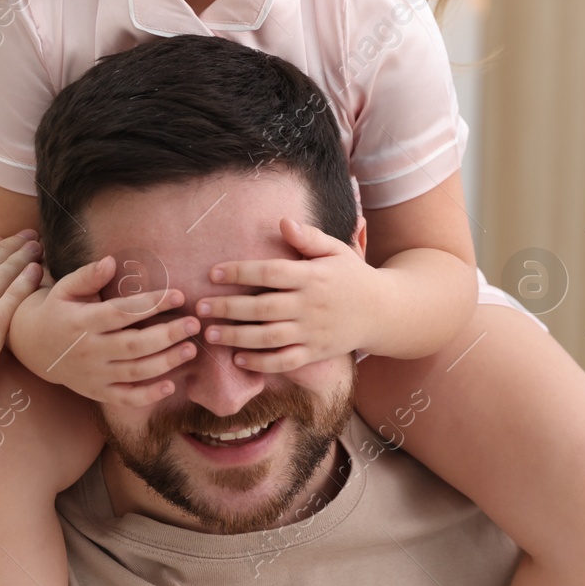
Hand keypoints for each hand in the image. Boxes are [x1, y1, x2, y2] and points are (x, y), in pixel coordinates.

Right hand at [14, 255, 202, 406]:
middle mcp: (89, 351)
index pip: (122, 313)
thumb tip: (110, 262)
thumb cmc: (57, 310)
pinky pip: (125, 398)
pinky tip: (172, 385)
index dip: (151, 304)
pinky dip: (148, 395)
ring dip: (165, 363)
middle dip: (166, 335)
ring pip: (134, 372)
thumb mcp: (65, 289)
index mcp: (82, 322)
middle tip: (193, 323)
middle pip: (133, 345)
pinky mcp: (97, 392)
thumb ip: (87, 276)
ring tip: (190, 349)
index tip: (178, 295)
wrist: (32, 346)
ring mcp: (94, 375)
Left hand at [198, 217, 379, 371]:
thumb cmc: (352, 276)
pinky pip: (285, 361)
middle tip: (200, 308)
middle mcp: (310, 305)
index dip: (240, 271)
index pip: (270, 272)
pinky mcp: (316, 353)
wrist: (384, 310)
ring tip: (211, 334)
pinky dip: (261, 363)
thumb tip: (282, 221)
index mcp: (312, 276)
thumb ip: (308, 238)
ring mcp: (313, 332)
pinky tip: (238, 359)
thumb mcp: (336, 250)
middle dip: (228, 307)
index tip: (213, 273)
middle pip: (263, 307)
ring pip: (269, 337)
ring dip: (237, 337)